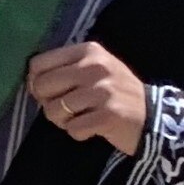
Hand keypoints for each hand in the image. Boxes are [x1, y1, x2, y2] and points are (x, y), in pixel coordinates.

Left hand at [27, 41, 148, 154]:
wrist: (152, 116)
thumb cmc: (115, 92)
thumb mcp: (95, 69)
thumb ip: (65, 69)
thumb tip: (31, 82)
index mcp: (88, 51)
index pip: (39, 64)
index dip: (36, 82)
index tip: (49, 93)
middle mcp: (95, 66)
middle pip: (42, 87)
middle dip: (48, 103)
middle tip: (65, 109)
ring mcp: (103, 91)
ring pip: (54, 110)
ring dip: (63, 121)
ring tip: (81, 118)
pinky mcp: (108, 115)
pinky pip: (73, 129)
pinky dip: (79, 133)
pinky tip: (93, 127)